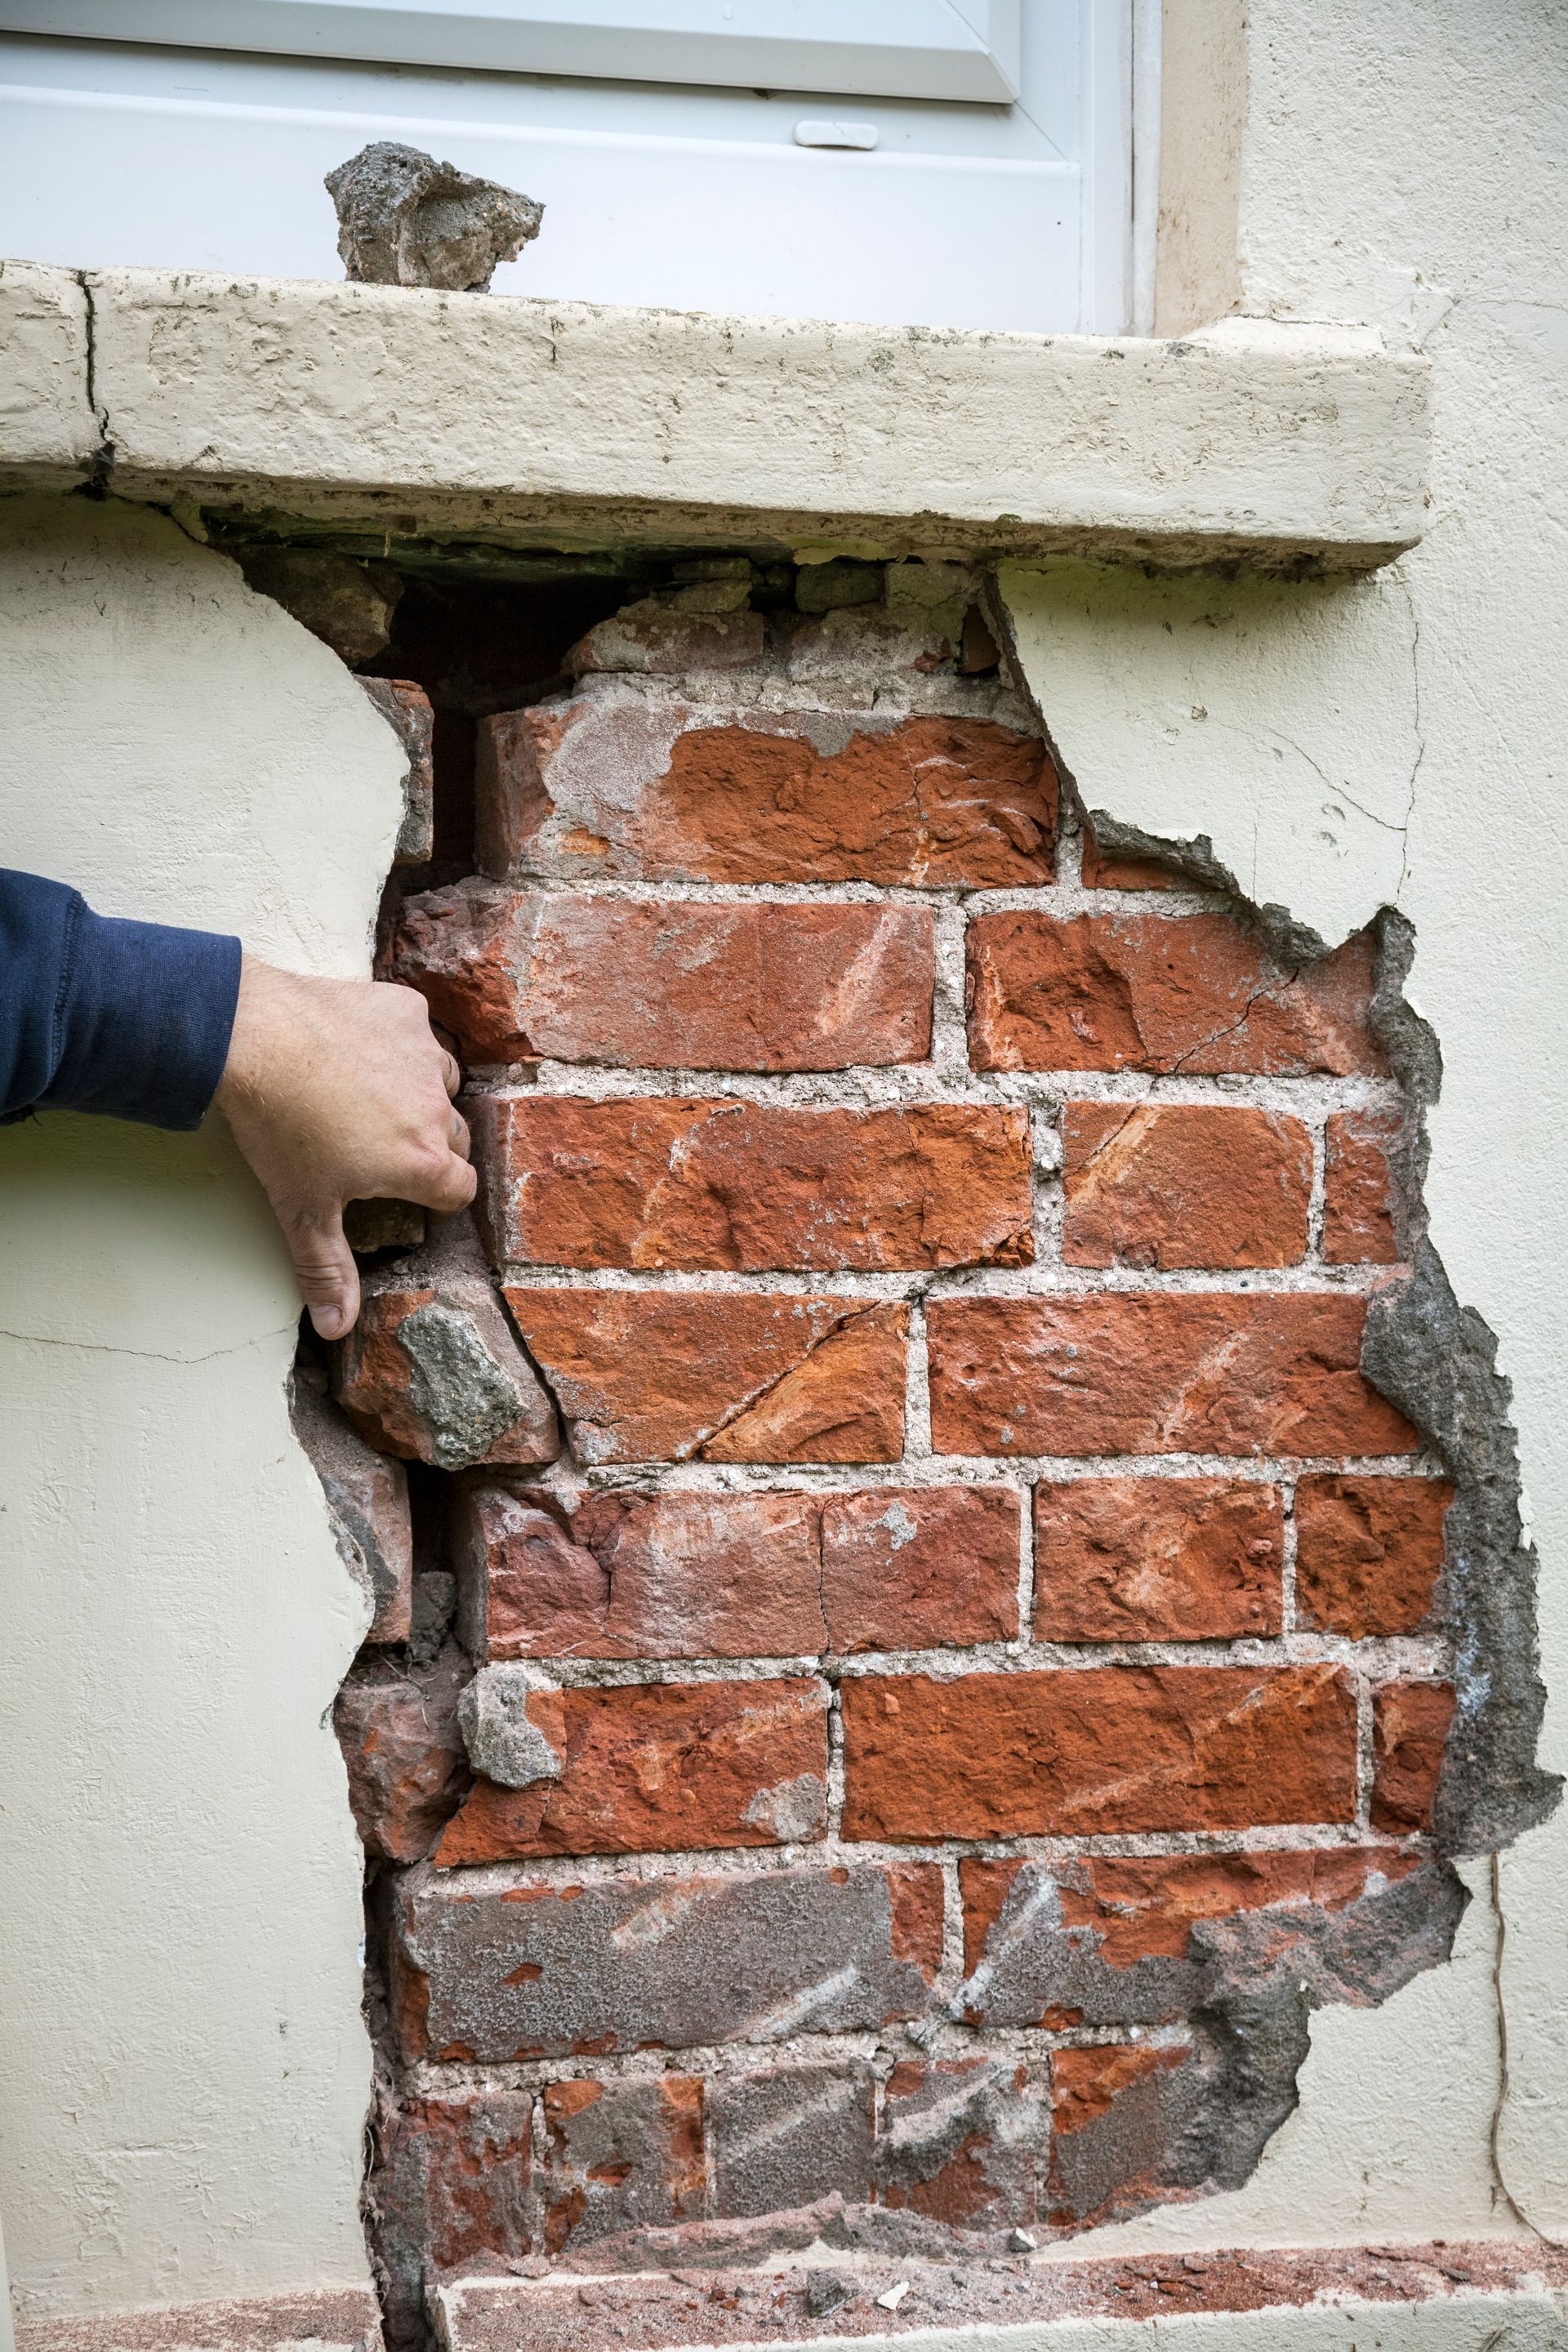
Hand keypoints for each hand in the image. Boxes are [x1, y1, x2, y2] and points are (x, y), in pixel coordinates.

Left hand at [216, 956, 474, 1339]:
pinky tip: (356, 1047)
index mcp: (424, 1162)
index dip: (437, 1196)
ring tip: (370, 1097)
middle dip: (430, 1146)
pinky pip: (416, 1031)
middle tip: (382, 1149)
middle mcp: (437, 1108)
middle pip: (457, 1138)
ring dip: (419, 1093)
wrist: (251, 1039)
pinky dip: (396, 1041)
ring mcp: (424, 1054)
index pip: (460, 1190)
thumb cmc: (279, 1127)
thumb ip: (326, 1270)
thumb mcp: (302, 1209)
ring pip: (442, 1082)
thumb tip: (337, 1327)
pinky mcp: (404, 1010)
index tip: (409, 1193)